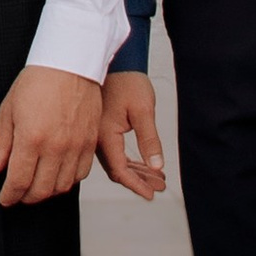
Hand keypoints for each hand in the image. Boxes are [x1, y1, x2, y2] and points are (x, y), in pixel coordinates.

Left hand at [0, 64, 100, 207]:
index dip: (9, 195)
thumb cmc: (37, 82)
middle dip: (26, 197)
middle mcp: (56, 146)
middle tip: (18, 194)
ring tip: (36, 185)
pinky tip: (56, 174)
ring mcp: (76, 146)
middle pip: (40, 190)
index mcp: (31, 138)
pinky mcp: (90, 143)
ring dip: (46, 192)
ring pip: (61, 186)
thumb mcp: (8, 111)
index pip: (18, 181)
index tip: (5, 198)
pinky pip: (80, 175)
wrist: (70, 64)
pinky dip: (67, 181)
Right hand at [97, 68, 166, 200]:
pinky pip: (114, 152)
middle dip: (140, 180)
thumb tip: (157, 166)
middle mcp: (97, 138)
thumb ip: (150, 140)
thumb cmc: (127, 81)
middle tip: (159, 186)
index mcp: (105, 135)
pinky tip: (143, 164)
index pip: (120, 170)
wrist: (115, 61)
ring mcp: (97, 135)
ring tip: (157, 177)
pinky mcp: (101, 129)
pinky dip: (129, 161)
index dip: (136, 185)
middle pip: (117, 170)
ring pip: (116, 162)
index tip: (151, 194)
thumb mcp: (144, 111)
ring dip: (136, 171)